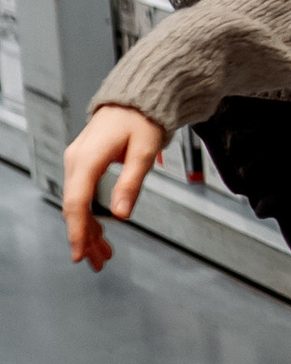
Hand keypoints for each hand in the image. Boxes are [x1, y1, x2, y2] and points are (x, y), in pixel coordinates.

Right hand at [64, 105, 166, 270]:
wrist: (136, 100)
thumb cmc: (141, 120)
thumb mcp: (143, 152)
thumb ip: (131, 183)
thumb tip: (121, 214)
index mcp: (88, 159)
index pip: (76, 202)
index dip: (77, 231)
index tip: (80, 254)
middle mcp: (76, 161)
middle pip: (74, 208)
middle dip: (85, 238)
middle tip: (98, 263)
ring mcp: (77, 163)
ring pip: (77, 205)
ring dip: (89, 231)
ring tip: (104, 255)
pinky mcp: (84, 165)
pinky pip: (82, 196)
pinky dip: (91, 217)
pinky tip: (101, 235)